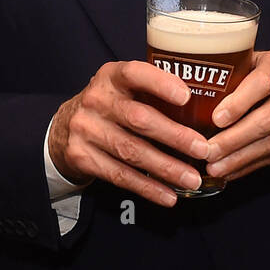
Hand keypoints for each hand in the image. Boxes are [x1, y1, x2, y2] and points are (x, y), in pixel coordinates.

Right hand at [48, 60, 210, 206]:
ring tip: (192, 179)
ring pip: (131, 152)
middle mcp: (96, 100)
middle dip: (175, 136)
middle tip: (203, 149)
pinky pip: (120, 176)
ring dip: (166, 168)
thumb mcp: (124, 87)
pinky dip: (147, 188)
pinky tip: (169, 195)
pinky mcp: (82, 157)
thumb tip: (205, 106)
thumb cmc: (110, 105)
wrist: (64, 127)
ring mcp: (86, 129)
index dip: (160, 84)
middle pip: (139, 119)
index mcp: (111, 76)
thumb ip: (153, 90)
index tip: (186, 97)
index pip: (135, 74)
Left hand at [205, 49, 269, 183]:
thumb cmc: (261, 70)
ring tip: (215, 167)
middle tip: (207, 151)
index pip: (263, 82)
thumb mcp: (247, 60)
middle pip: (268, 118)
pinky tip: (230, 171)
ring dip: (240, 158)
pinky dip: (249, 165)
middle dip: (234, 139)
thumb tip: (181, 88)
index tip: (216, 119)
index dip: (239, 102)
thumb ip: (226, 72)